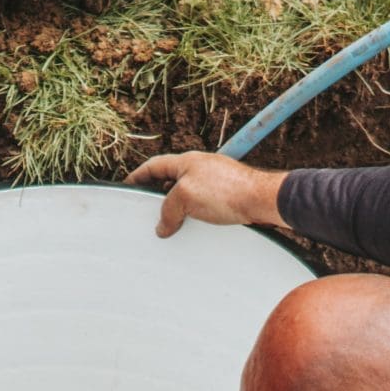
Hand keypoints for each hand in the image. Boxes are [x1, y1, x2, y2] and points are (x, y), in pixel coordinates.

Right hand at [126, 152, 289, 238]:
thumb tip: (162, 227)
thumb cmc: (226, 191)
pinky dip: (193, 217)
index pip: (154, 166)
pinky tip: (192, 229)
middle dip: (157, 197)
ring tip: (170, 227)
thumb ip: (168, 211)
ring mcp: (214, 181)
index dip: (138, 177)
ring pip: (186, 196)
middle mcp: (200, 168)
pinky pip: (201, 207)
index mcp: (186, 161)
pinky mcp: (226, 196)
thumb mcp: (185, 198)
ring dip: (177, 210)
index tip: (127, 187)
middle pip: (170, 181)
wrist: (261, 200)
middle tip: (147, 214)